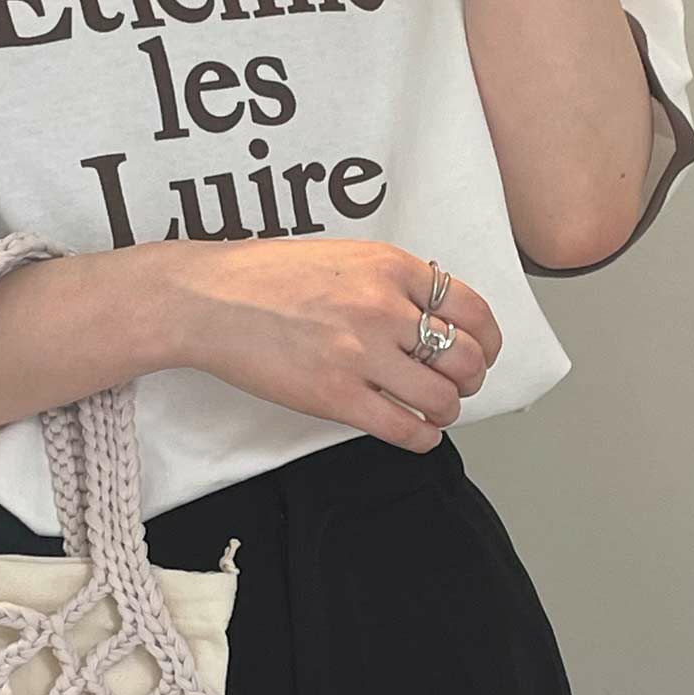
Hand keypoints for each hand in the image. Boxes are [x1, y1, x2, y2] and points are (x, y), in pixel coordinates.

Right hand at [157, 237, 502, 453]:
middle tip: (456, 386)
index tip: (482, 353)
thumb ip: (389, 281)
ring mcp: (360, 354)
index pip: (471, 309)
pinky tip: (417, 434)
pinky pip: (403, 428)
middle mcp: (384, 308)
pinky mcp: (335, 396)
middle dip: (470, 380)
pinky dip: (422, 437)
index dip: (487, 341)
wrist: (206, 300)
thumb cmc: (263, 277)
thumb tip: (429, 315)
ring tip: (433, 411)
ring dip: (446, 410)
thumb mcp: (341, 256)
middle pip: (464, 357)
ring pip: (441, 397)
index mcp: (390, 267)